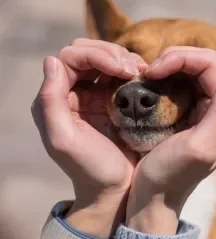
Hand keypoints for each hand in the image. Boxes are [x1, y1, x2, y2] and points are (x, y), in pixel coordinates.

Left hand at [31, 39, 146, 237]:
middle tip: (132, 70)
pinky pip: (121, 71)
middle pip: (87, 52)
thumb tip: (51, 61)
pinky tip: (142, 77)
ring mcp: (96, 92)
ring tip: (140, 72)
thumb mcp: (64, 139)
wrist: (117, 187)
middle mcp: (74, 90)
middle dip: (111, 54)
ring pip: (105, 57)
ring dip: (123, 59)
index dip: (96, 56)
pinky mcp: (115, 97)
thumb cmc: (90, 167)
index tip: (122, 70)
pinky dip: (132, 68)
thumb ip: (50, 101)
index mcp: (57, 98)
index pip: (71, 58)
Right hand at [126, 47, 215, 234]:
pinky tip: (149, 84)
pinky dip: (162, 77)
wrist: (154, 195)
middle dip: (172, 59)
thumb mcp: (199, 147)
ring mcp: (203, 106)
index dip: (180, 59)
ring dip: (166, 66)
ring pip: (187, 69)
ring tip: (146, 77)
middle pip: (199, 62)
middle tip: (148, 73)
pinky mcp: (186, 109)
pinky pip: (177, 81)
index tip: (153, 72)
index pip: (209, 64)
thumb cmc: (171, 175)